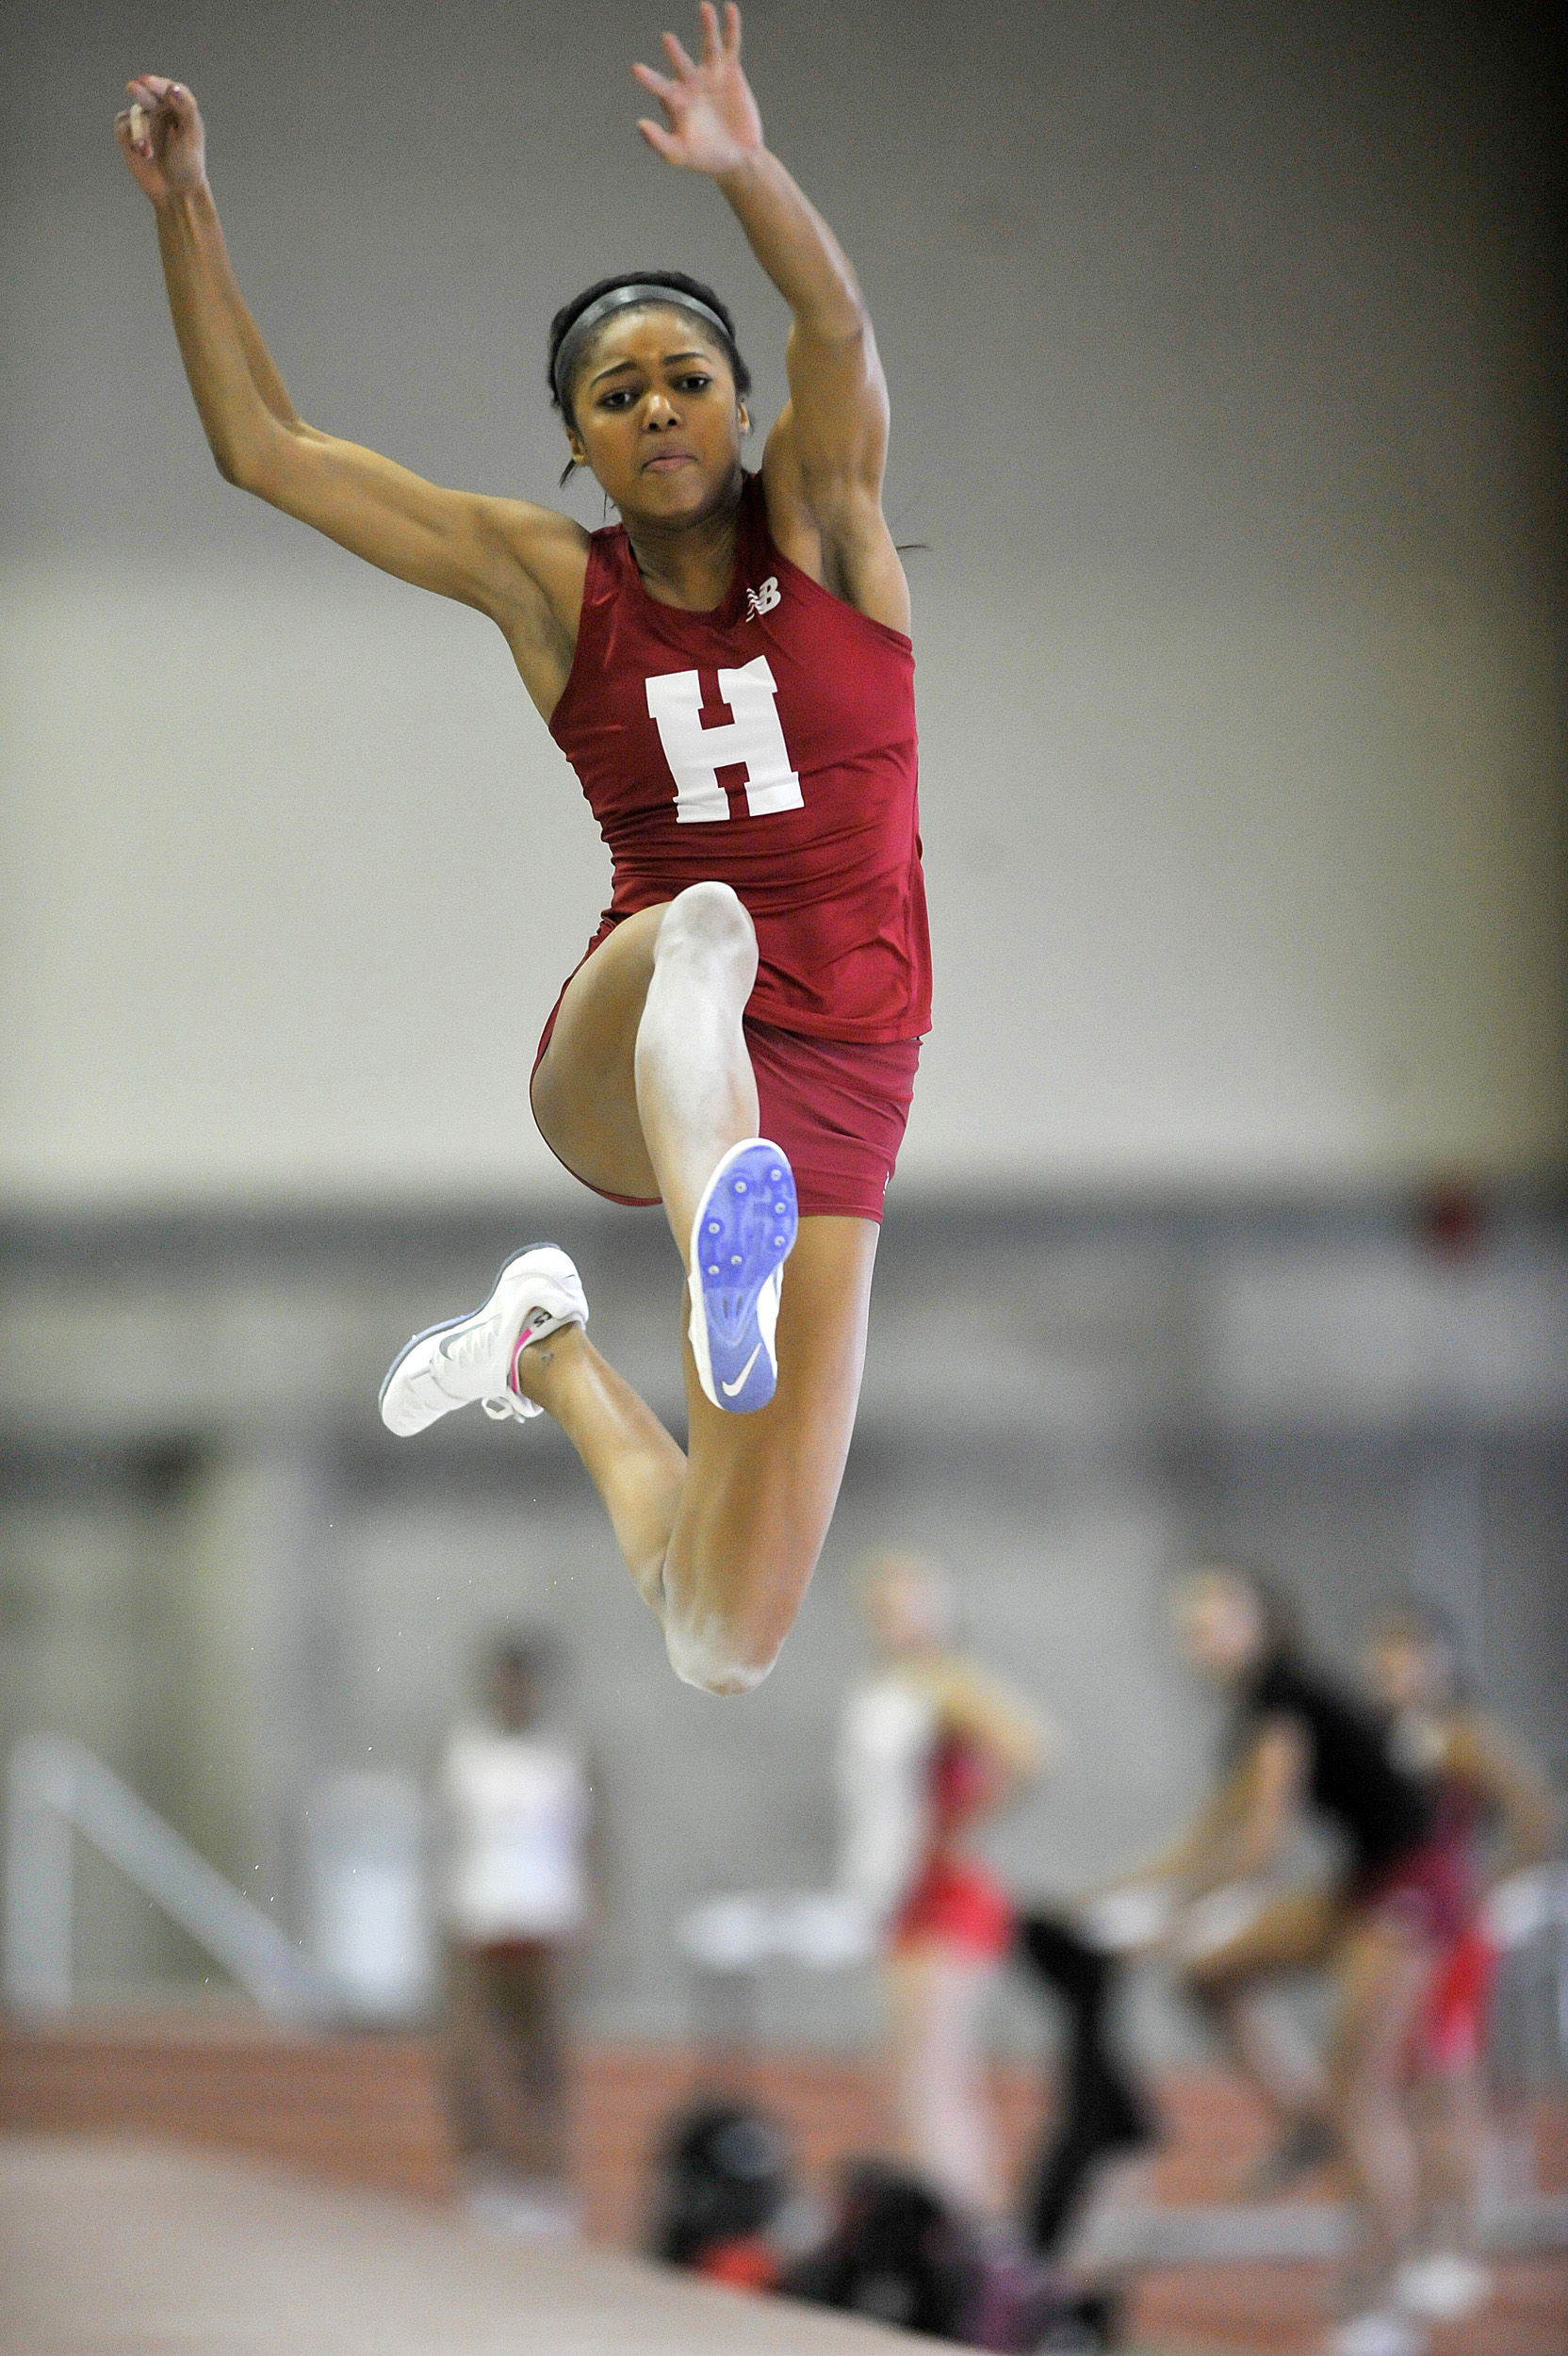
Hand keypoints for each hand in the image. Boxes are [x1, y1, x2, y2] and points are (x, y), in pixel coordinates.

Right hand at [115, 75, 206, 202]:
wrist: (175, 191)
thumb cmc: (188, 162)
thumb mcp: (191, 135)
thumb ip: (185, 108)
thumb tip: (173, 88)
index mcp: (178, 105)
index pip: (168, 88)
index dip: (159, 85)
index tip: (147, 82)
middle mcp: (159, 107)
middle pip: (148, 93)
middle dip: (142, 92)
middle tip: (133, 87)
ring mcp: (142, 118)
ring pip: (136, 114)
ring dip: (140, 131)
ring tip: (146, 153)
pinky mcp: (127, 131)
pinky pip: (124, 124)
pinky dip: (132, 137)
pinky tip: (142, 154)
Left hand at [632, 2, 762, 175]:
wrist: (737, 158)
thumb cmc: (704, 158)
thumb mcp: (679, 155)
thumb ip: (659, 142)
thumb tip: (640, 123)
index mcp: (674, 101)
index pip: (658, 86)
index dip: (649, 79)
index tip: (636, 69)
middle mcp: (690, 82)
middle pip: (681, 63)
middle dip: (675, 53)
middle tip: (667, 39)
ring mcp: (710, 73)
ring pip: (708, 46)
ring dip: (707, 27)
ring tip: (704, 8)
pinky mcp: (730, 70)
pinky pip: (730, 45)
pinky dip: (731, 27)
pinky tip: (729, 8)